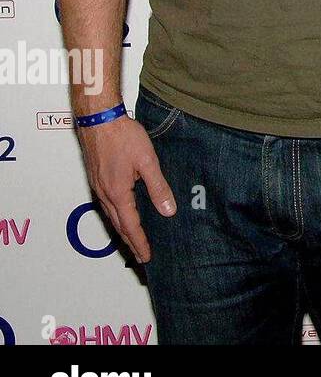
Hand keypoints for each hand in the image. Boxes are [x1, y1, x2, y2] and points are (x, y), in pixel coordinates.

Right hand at [77, 114, 175, 262]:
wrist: (98, 119)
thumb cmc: (123, 137)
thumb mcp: (147, 161)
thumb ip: (158, 187)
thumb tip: (168, 211)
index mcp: (118, 193)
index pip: (130, 226)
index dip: (139, 242)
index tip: (146, 257)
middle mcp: (105, 194)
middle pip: (118, 225)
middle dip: (130, 242)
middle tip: (140, 257)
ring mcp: (99, 187)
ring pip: (111, 216)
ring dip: (122, 231)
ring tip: (133, 241)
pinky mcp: (97, 178)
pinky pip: (108, 205)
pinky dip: (116, 216)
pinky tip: (123, 214)